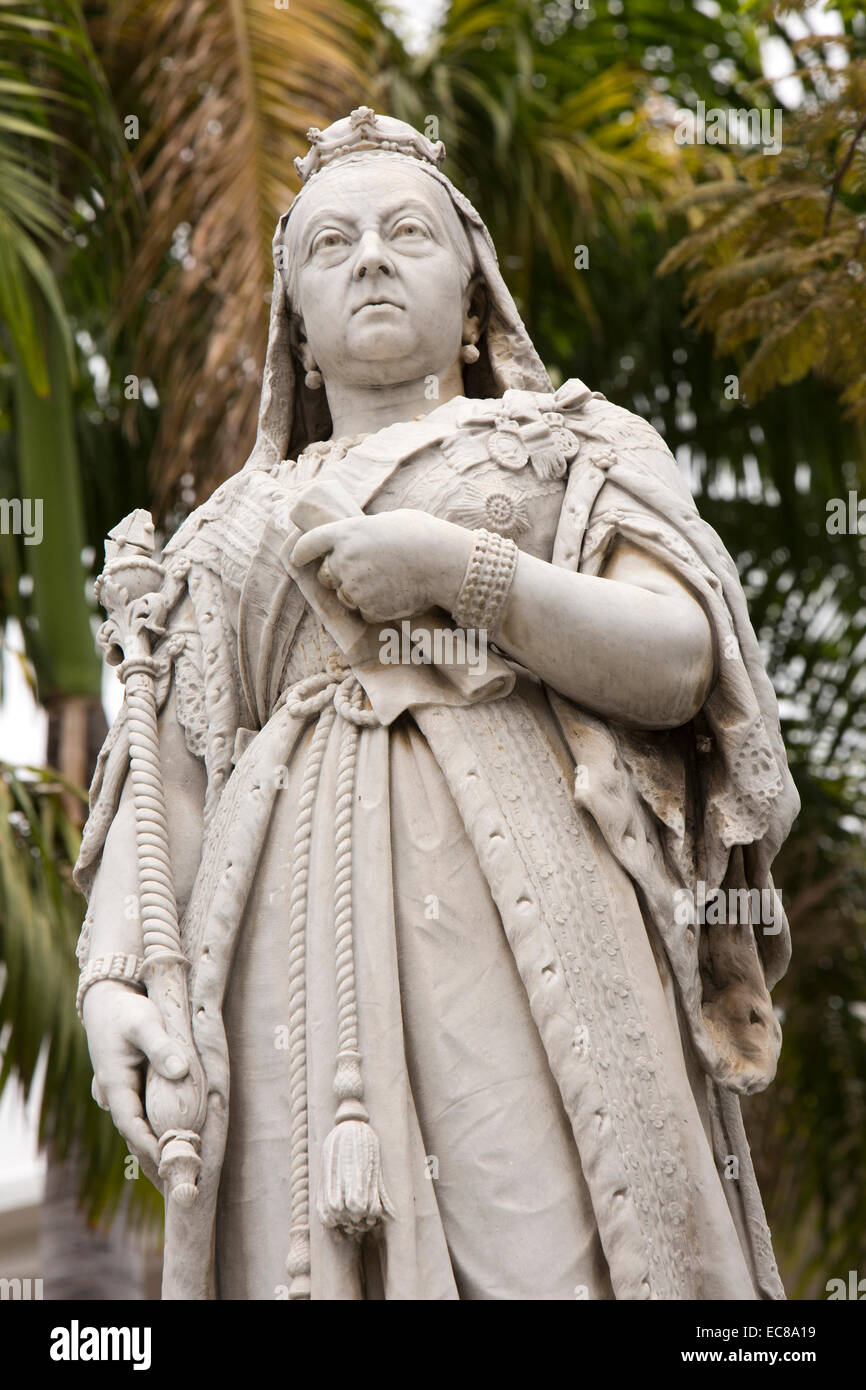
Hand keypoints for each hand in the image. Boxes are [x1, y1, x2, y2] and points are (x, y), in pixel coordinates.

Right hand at [82, 980, 189, 1184]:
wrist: (109, 999)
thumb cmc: (127, 1011)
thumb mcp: (144, 1024)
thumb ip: (161, 1046)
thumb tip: (180, 1070)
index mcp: (115, 1084)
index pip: (132, 1125)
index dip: (149, 1146)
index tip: (169, 1163)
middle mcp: (116, 1094)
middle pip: (135, 1133)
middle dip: (153, 1158)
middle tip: (176, 1184)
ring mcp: (123, 1093)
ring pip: (139, 1127)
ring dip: (154, 1149)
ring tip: (175, 1174)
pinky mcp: (133, 1088)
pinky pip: (143, 1115)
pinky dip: (155, 1131)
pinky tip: (171, 1144)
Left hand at [290, 509, 472, 623]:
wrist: (441, 562)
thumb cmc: (422, 535)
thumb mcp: (389, 520)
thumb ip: (366, 531)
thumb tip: (362, 539)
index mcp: (346, 532)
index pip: (310, 543)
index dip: (300, 552)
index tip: (296, 559)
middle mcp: (343, 559)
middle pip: (325, 576)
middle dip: (337, 577)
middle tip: (362, 574)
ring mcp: (354, 586)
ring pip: (345, 597)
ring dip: (359, 594)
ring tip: (387, 584)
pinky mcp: (368, 608)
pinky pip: (364, 612)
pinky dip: (376, 609)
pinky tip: (395, 596)